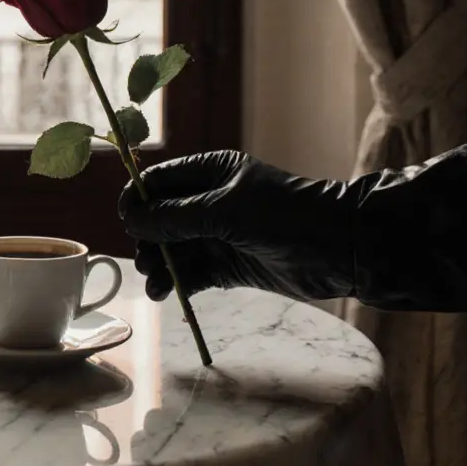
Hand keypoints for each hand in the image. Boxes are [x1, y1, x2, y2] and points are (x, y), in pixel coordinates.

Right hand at [117, 151, 358, 302]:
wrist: (340, 250)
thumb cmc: (285, 216)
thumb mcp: (225, 211)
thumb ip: (175, 217)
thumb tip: (131, 220)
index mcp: (209, 172)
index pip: (158, 181)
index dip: (138, 200)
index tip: (126, 224)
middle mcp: (208, 201)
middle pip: (160, 218)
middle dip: (148, 239)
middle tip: (145, 259)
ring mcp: (217, 235)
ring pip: (172, 249)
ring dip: (158, 265)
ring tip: (155, 283)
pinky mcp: (227, 265)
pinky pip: (190, 273)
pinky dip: (175, 283)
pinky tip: (164, 293)